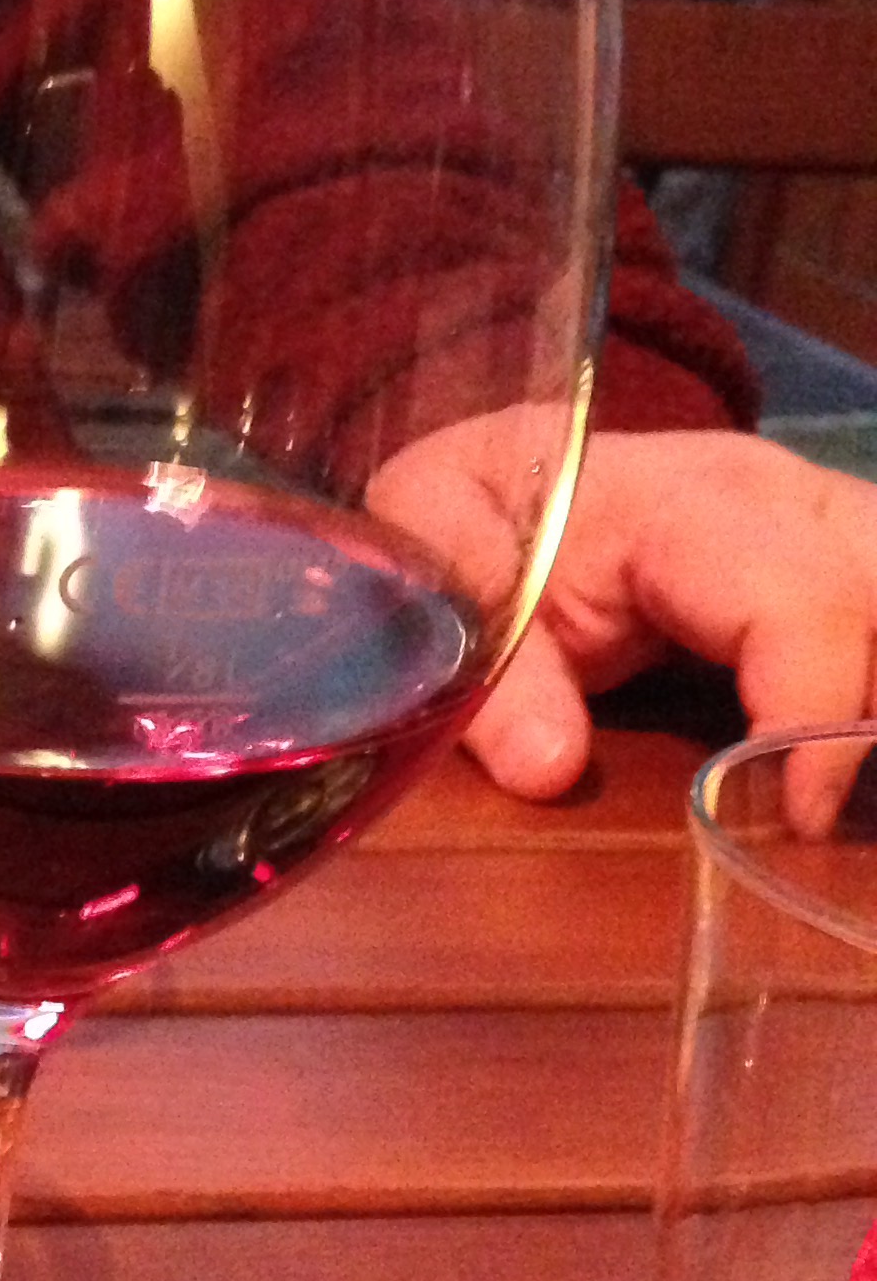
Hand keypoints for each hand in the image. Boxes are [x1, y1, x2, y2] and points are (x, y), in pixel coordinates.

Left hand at [376, 423, 876, 801]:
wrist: (505, 465)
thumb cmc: (477, 518)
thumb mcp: (446, 577)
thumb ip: (496, 678)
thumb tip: (551, 771)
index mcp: (689, 504)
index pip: (804, 601)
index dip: (815, 716)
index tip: (795, 815)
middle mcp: (784, 501)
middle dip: (869, 710)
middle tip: (818, 814)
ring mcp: (821, 523)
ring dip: (871, 701)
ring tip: (823, 788)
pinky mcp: (833, 561)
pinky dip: (866, 693)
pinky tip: (838, 759)